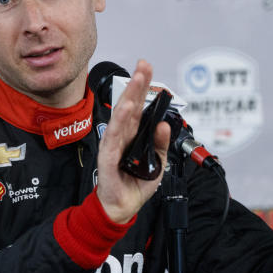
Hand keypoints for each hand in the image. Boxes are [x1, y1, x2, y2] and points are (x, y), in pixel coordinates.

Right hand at [96, 60, 170, 223]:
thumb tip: (164, 125)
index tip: (146, 67)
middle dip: (136, 84)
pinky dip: (119, 122)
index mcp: (134, 134)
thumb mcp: (157, 162)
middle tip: (143, 66)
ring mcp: (114, 144)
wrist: (122, 206)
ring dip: (129, 97)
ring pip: (121, 116)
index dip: (143, 86)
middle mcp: (123, 135)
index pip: (139, 105)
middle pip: (130, 105)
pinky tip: (125, 109)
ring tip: (136, 81)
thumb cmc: (135, 183)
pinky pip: (114, 137)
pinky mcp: (108, 156)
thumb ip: (161, 143)